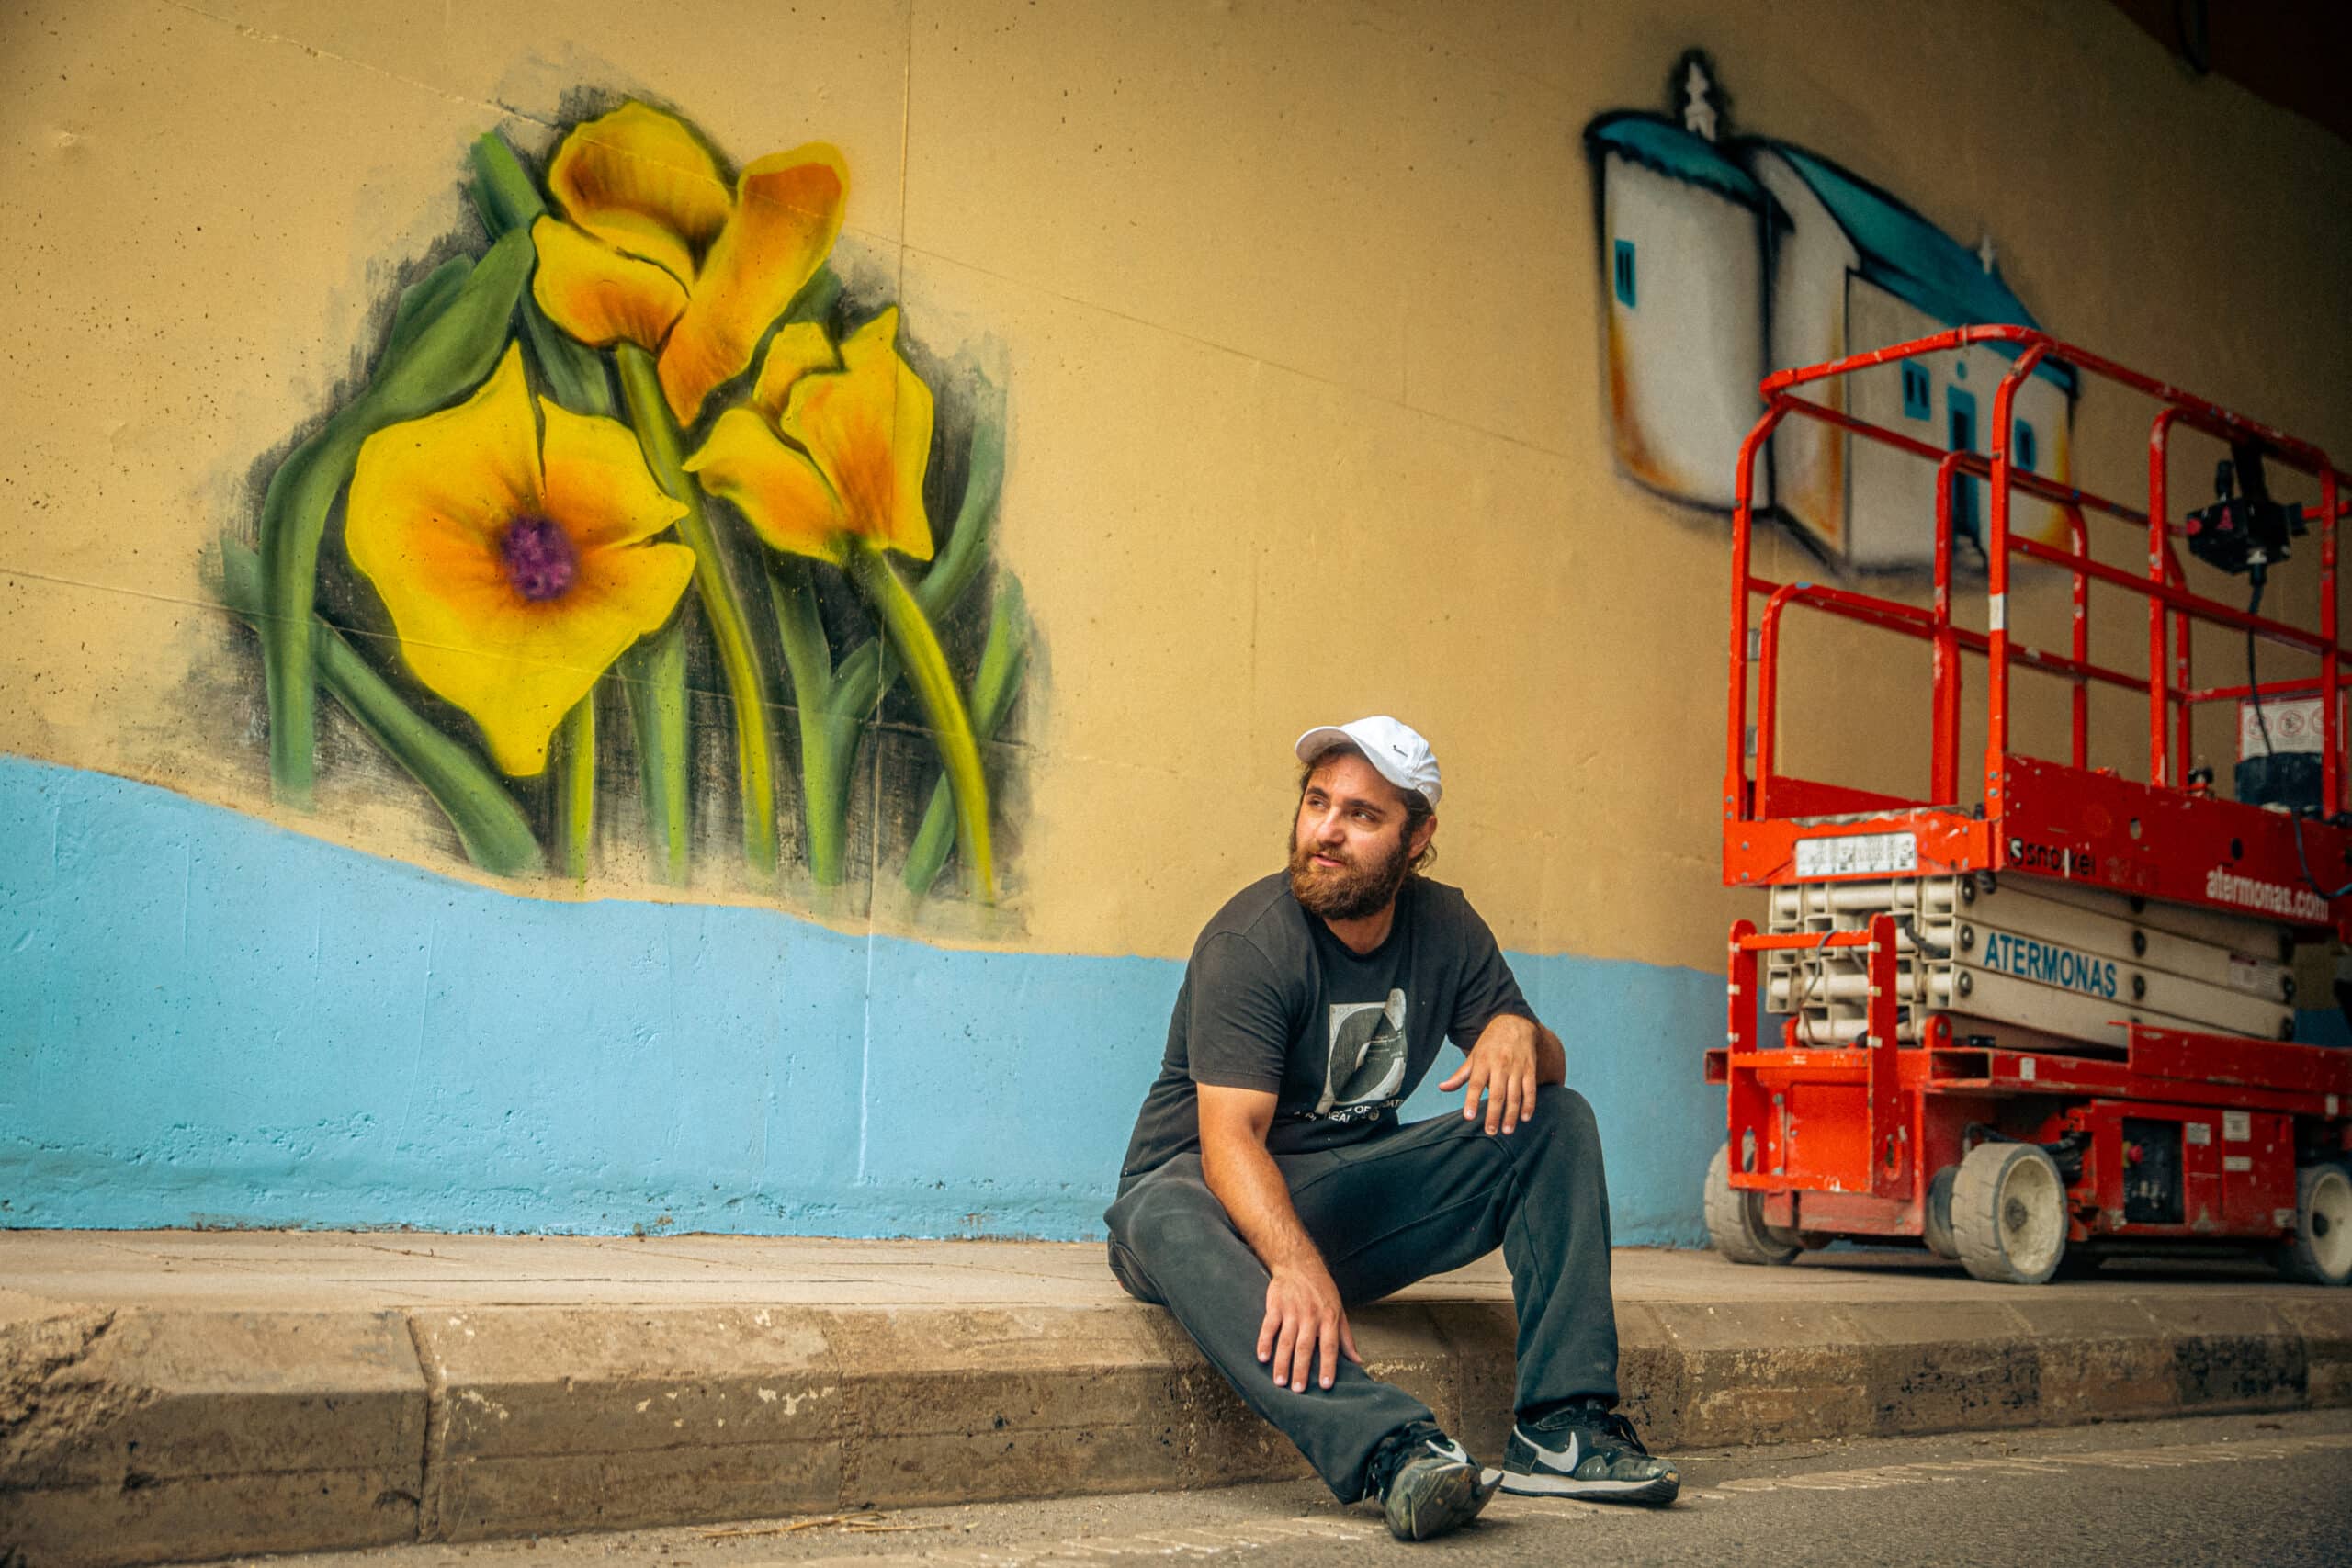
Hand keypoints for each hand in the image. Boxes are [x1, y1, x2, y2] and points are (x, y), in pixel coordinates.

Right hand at [1257, 1261, 1361, 1390]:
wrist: (1299, 1263)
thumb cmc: (1322, 1290)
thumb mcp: (1339, 1310)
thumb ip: (1346, 1338)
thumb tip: (1358, 1361)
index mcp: (1329, 1318)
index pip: (1329, 1346)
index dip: (1328, 1366)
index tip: (1325, 1385)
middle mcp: (1311, 1315)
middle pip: (1305, 1346)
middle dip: (1301, 1369)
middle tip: (1297, 1390)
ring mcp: (1292, 1310)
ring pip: (1286, 1340)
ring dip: (1282, 1362)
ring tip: (1279, 1382)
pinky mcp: (1275, 1305)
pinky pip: (1269, 1326)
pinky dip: (1264, 1342)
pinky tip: (1262, 1357)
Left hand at [1439, 1015, 1540, 1134]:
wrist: (1515, 1023)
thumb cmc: (1490, 1044)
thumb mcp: (1473, 1056)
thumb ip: (1460, 1075)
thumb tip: (1442, 1088)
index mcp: (1482, 1062)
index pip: (1475, 1084)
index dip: (1471, 1100)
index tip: (1469, 1117)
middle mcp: (1500, 1065)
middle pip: (1497, 1093)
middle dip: (1494, 1114)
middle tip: (1490, 1131)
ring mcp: (1516, 1067)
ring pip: (1515, 1094)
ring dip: (1512, 1114)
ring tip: (1507, 1130)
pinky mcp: (1530, 1069)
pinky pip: (1530, 1089)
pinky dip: (1529, 1104)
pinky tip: (1525, 1118)